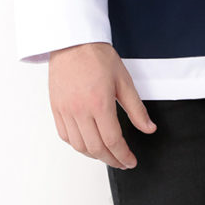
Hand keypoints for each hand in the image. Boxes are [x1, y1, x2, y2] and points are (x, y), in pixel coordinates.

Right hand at [48, 41, 155, 168]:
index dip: (123, 155)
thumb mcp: (124, 80)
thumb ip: (136, 108)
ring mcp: (65, 111)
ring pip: (79, 146)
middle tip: (122, 162)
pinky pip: (65, 136)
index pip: (113, 141)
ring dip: (94, 155)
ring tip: (107, 155)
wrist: (73, 41)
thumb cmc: (98, 56)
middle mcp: (80, 110)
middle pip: (96, 148)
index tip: (130, 161)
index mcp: (99, 103)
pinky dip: (77, 145)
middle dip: (111, 160)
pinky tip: (87, 143)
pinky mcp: (56, 108)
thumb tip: (149, 128)